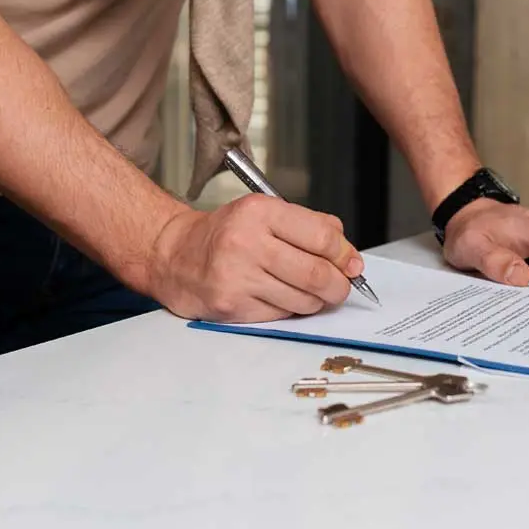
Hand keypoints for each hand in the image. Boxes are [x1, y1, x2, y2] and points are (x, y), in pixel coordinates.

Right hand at [146, 196, 362, 321]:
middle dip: (338, 286)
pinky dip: (289, 310)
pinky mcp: (231, 306)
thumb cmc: (226, 233)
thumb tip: (350, 256)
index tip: (353, 265)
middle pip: (317, 274)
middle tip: (340, 287)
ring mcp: (238, 277)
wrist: (175, 255)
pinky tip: (279, 297)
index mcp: (261, 212)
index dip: (345, 255)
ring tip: (308, 292)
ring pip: (303, 301)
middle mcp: (247, 243)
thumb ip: (310, 227)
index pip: (322, 237)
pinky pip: (280, 316)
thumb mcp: (266, 212)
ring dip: (315, 301)